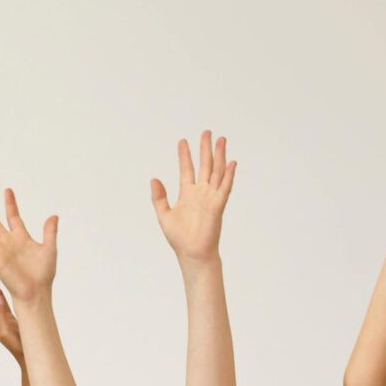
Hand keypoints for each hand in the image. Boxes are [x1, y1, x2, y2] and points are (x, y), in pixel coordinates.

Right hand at [0, 190, 56, 303]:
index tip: (7, 190)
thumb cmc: (43, 274)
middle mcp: (8, 243)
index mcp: (21, 238)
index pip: (13, 216)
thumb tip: (54, 216)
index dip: (10, 203)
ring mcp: (0, 251)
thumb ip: (49, 232)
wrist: (36, 292)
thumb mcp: (49, 248)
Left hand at [151, 131, 235, 265]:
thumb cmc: (179, 238)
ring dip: (219, 156)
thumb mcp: (164, 215)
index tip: (182, 141)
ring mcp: (211, 197)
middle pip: (205, 165)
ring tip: (221, 140)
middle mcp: (200, 193)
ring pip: (217, 172)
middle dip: (205, 149)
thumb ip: (159, 197)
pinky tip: (231, 162)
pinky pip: (225, 187)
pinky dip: (229, 175)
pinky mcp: (218, 205)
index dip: (185, 155)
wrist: (192, 253)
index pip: (186, 169)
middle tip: (207, 132)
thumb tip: (154, 179)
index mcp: (187, 194)